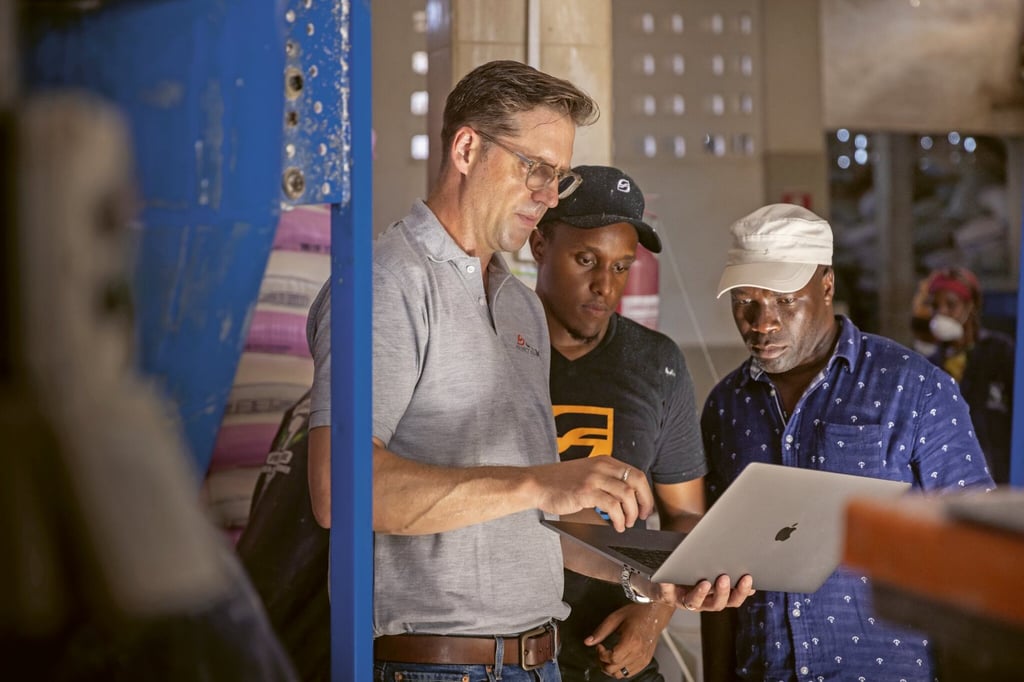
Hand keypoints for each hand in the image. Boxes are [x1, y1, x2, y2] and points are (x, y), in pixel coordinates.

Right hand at [532, 457, 653, 530]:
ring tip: (625, 524)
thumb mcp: (587, 474)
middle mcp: (601, 466)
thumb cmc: (559, 482)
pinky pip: (612, 505)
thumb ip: (605, 480)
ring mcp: (593, 478)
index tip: (645, 507)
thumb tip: (625, 499)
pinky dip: (618, 518)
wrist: (536, 483)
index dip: (645, 493)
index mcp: (604, 461)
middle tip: (642, 517)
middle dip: (644, 502)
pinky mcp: (585, 491)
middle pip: (636, 482)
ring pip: (626, 494)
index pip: (636, 474)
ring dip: (631, 513)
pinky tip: (616, 526)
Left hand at [586, 602, 672, 678]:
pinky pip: (630, 673)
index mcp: (631, 641)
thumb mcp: (615, 618)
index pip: (612, 658)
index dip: (601, 655)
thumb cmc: (637, 613)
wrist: (655, 614)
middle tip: (601, 652)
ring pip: (621, 674)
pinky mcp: (646, 661)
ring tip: (608, 657)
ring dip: (611, 668)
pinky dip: (621, 669)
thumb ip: (601, 631)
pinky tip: (618, 660)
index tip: (599, 647)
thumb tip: (589, 641)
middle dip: (603, 663)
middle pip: (614, 669)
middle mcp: (638, 652)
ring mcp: (643, 659)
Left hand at [646, 573, 754, 611]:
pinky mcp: (665, 596)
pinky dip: (667, 586)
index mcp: (713, 596)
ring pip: (695, 603)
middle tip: (726, 577)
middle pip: (717, 604)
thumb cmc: (685, 570)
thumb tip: (736, 551)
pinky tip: (668, 578)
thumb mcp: (703, 568)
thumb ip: (717, 564)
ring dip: (701, 594)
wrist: (657, 579)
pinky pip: (666, 593)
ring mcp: (683, 601)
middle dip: (723, 592)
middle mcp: (701, 602)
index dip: (742, 592)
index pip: (732, 599)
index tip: (749, 580)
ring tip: (705, 582)